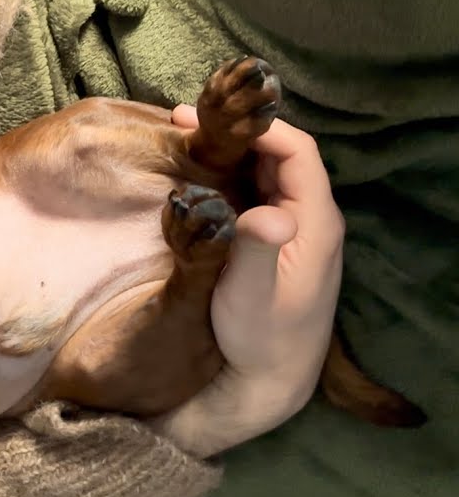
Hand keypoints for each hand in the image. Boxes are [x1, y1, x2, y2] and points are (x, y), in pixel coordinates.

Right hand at [150, 105, 342, 456]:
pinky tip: (193, 173)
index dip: (261, 128)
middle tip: (183, 121)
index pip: (297, 152)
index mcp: (315, 221)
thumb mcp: (252, 295)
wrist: (269, 377)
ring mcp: (292, 228)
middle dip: (236, 133)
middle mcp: (310, 217)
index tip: (213, 119)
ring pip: (265, 172)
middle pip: (280, 155)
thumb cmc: (262, 337)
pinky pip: (254, 192)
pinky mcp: (273, 239)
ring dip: (228, 151)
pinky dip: (225, 174)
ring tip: (182, 137)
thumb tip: (268, 212)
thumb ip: (257, 250)